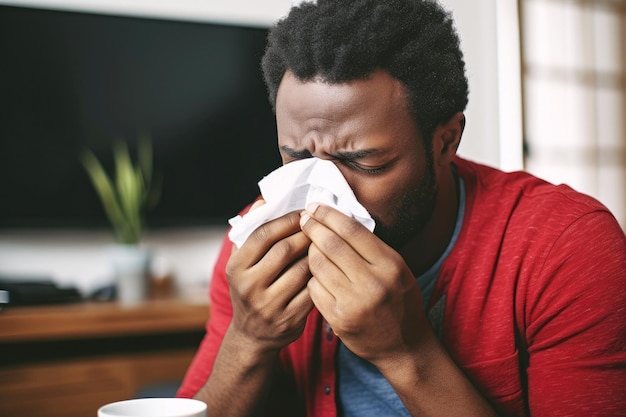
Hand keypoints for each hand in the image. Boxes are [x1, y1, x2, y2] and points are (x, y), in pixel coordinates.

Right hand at [226, 200, 314, 354]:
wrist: (252, 335)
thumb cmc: (251, 288)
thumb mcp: (241, 263)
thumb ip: (250, 232)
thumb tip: (263, 201)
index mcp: (235, 268)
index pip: (263, 235)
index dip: (286, 220)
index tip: (303, 213)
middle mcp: (249, 287)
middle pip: (285, 250)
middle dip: (306, 234)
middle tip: (320, 225)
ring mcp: (269, 305)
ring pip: (302, 269)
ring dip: (317, 253)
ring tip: (326, 242)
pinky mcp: (289, 319)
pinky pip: (312, 290)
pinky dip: (322, 275)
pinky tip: (328, 266)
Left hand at [300, 203, 430, 367]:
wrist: (404, 346)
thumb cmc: (399, 301)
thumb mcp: (397, 269)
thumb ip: (371, 247)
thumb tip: (338, 219)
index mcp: (390, 264)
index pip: (352, 230)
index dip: (329, 215)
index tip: (315, 207)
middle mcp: (373, 282)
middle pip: (331, 245)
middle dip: (313, 228)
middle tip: (304, 219)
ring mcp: (354, 302)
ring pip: (318, 265)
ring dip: (310, 252)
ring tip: (310, 247)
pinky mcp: (339, 319)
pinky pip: (314, 288)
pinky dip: (312, 278)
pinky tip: (316, 275)